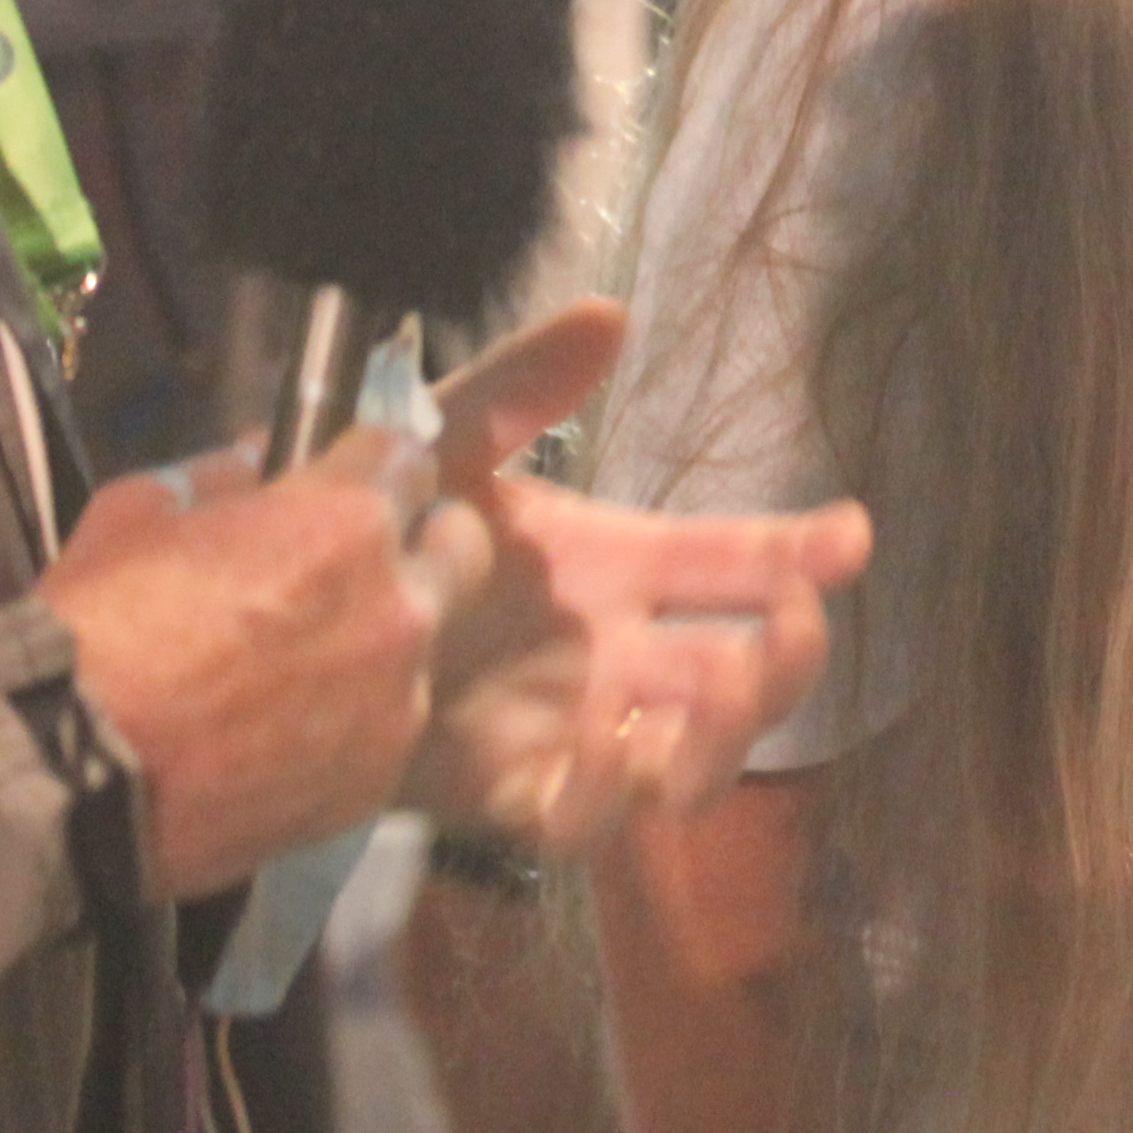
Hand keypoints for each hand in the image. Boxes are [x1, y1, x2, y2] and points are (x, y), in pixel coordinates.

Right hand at [40, 422, 482, 898]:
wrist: (68, 774)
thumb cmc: (99, 625)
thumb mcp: (144, 508)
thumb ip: (224, 475)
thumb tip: (264, 461)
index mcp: (346, 520)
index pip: (411, 458)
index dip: (373, 469)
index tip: (346, 487)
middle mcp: (396, 604)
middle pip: (460, 547)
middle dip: (420, 544)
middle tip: (356, 570)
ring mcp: (396, 700)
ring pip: (426, 644)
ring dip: (384, 640)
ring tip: (307, 668)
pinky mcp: (378, 779)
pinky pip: (389, 726)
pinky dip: (355, 721)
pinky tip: (290, 733)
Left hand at [400, 298, 872, 855]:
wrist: (279, 615)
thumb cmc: (374, 524)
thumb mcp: (445, 437)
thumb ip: (521, 383)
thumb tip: (608, 314)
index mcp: (615, 567)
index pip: (735, 563)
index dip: (802, 552)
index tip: (854, 533)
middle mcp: (612, 655)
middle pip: (742, 676)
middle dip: (792, 657)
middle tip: (798, 619)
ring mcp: (570, 728)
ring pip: (690, 759)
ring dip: (730, 730)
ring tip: (727, 679)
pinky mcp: (507, 791)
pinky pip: (585, 818)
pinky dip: (613, 793)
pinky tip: (614, 742)